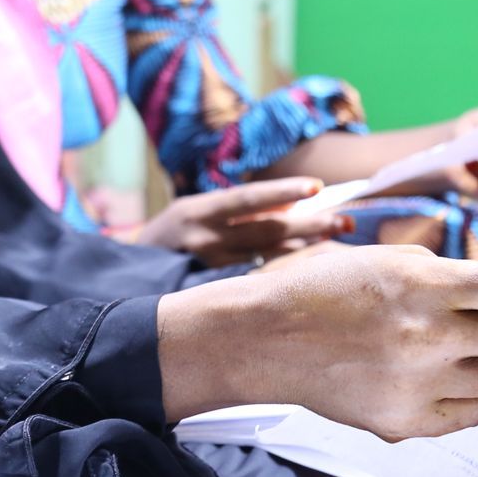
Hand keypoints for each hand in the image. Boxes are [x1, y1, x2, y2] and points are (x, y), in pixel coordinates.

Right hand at [133, 179, 352, 266]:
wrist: (132, 271)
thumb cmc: (173, 234)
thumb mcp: (195, 212)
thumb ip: (235, 210)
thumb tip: (289, 205)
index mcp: (200, 210)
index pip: (248, 198)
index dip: (283, 192)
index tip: (316, 187)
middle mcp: (205, 237)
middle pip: (266, 229)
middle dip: (309, 224)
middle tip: (345, 220)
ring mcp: (211, 267)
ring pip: (268, 255)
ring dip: (305, 246)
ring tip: (338, 237)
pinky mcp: (216, 289)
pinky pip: (258, 276)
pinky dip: (284, 267)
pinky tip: (309, 264)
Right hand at [159, 244, 477, 437]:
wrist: (255, 339)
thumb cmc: (316, 287)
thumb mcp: (384, 260)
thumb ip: (448, 274)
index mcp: (424, 285)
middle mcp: (428, 337)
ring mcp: (418, 385)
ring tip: (477, 348)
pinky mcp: (405, 423)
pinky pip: (472, 411)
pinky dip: (472, 392)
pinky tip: (442, 374)